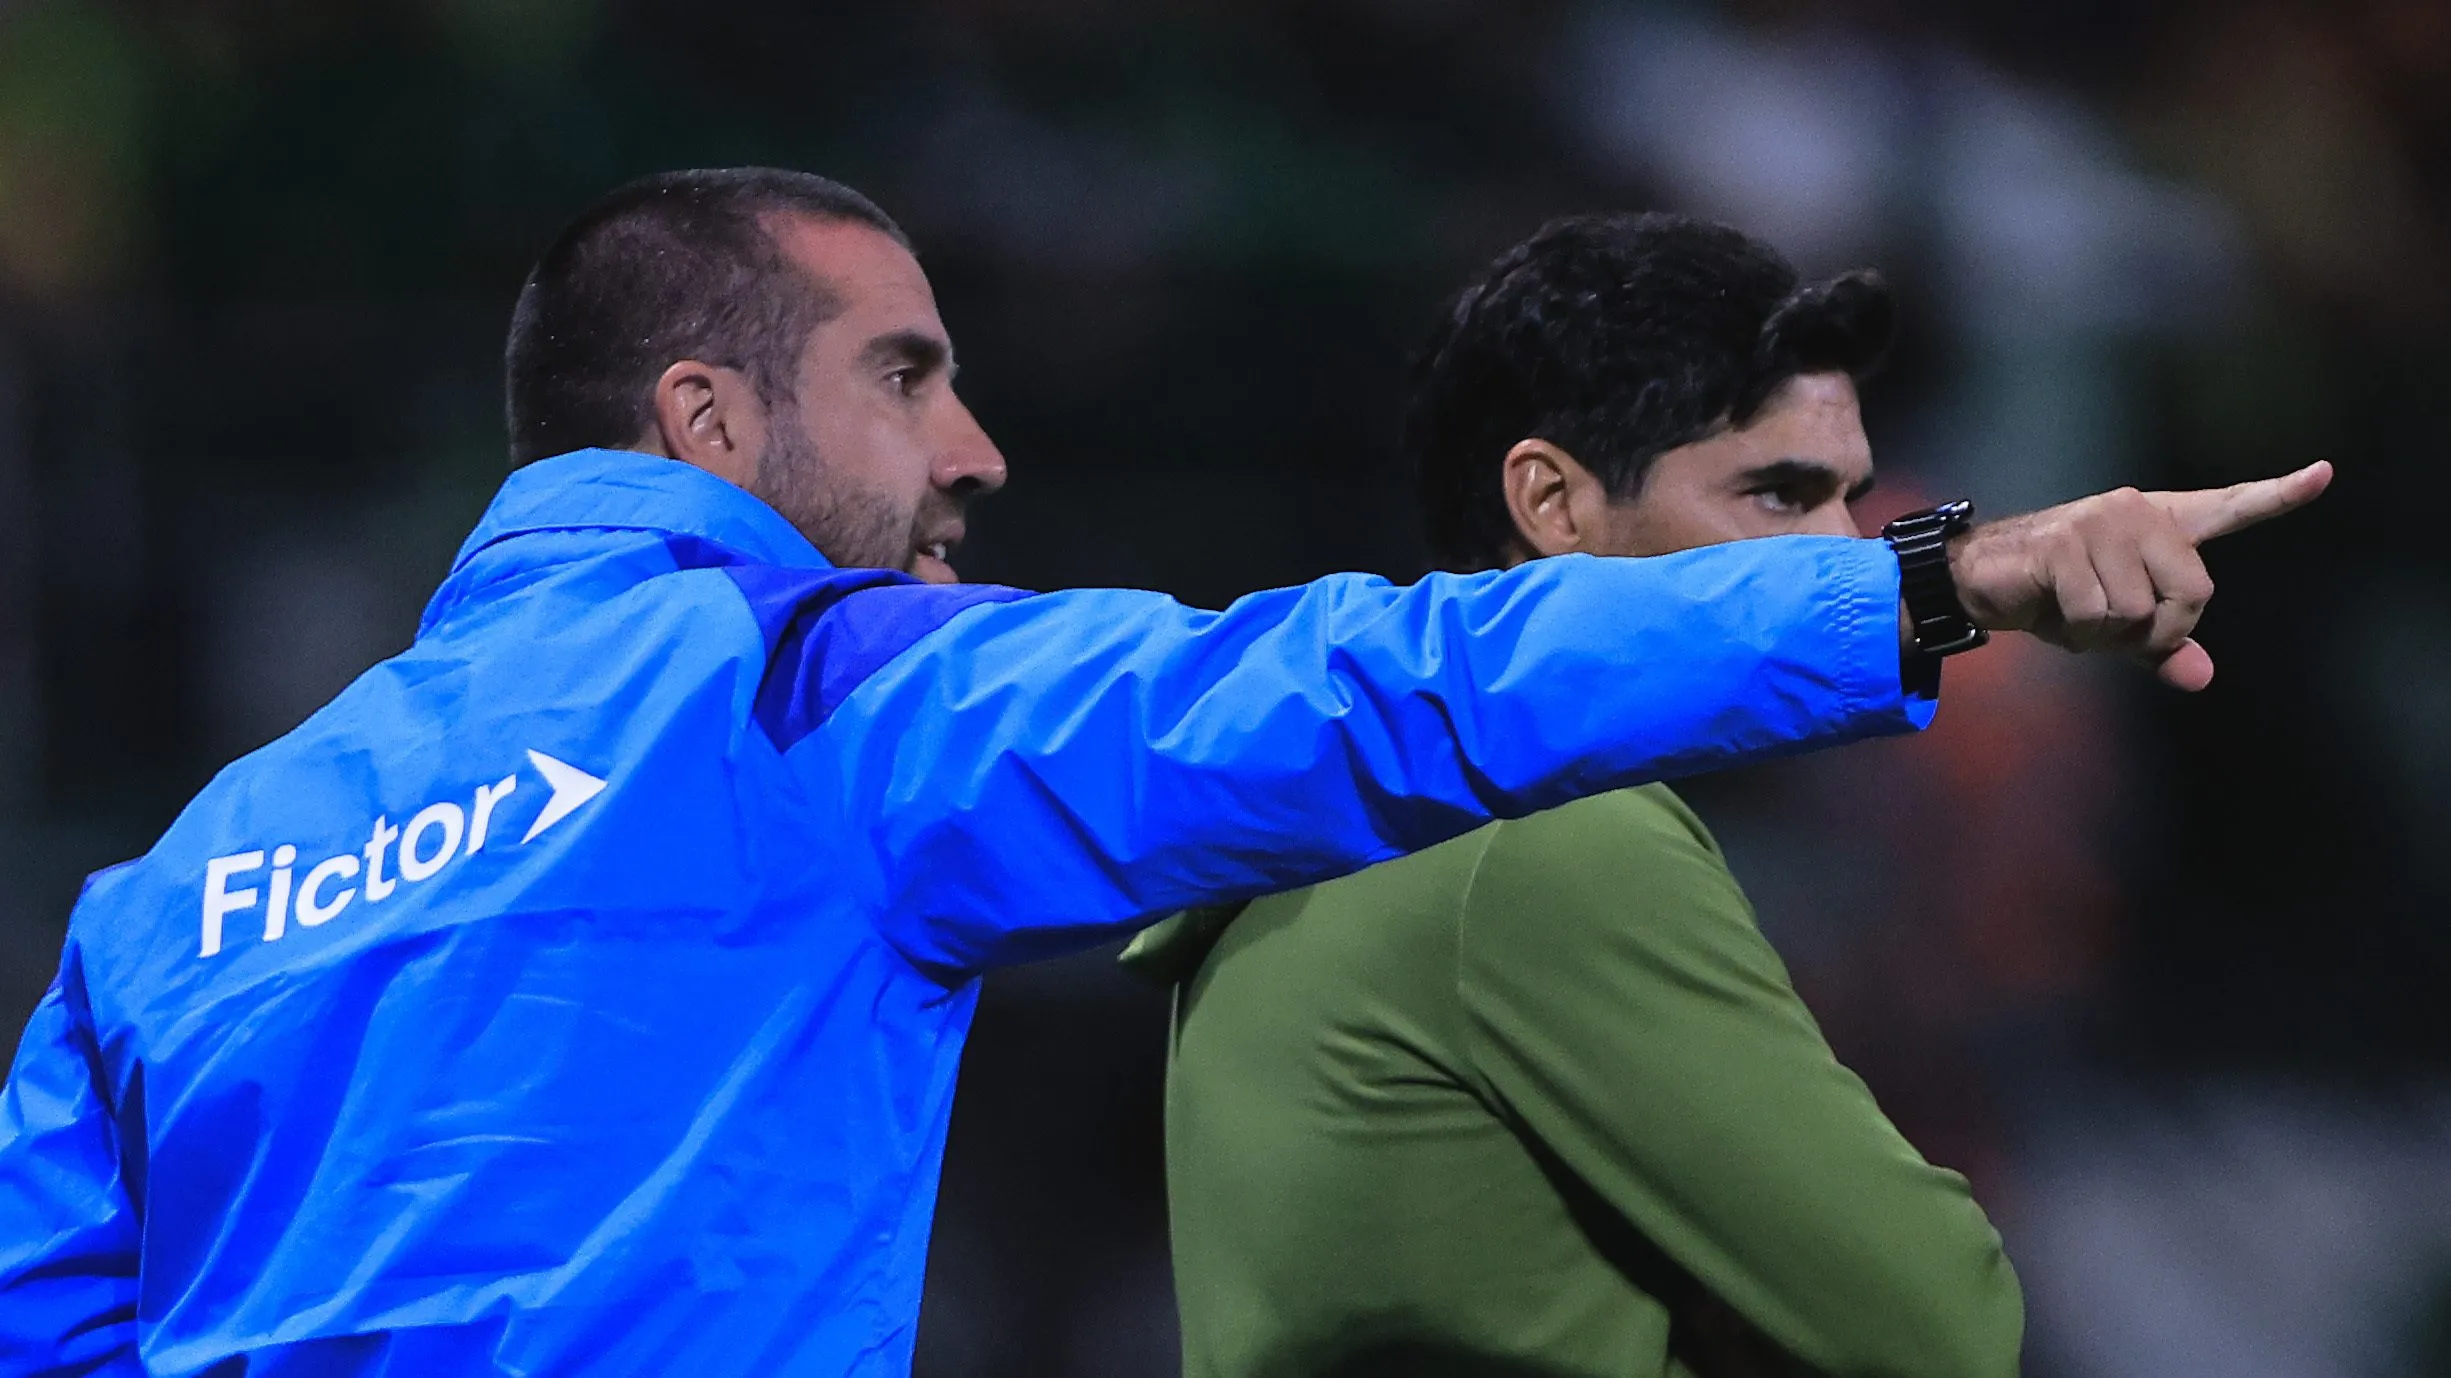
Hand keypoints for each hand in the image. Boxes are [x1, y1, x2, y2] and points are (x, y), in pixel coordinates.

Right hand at [1943, 460, 2331, 690]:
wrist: (1981, 579)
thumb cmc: (2054, 597)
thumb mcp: (2116, 627)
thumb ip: (2163, 648)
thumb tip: (2201, 677)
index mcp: (2161, 523)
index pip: (2229, 508)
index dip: (2279, 495)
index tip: (2324, 474)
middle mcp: (2138, 511)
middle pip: (2194, 594)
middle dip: (2158, 632)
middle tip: (2114, 632)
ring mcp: (2102, 522)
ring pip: (2141, 611)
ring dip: (2108, 635)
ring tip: (2076, 616)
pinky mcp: (2066, 542)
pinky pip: (2098, 612)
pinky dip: (2077, 632)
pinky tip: (2054, 614)